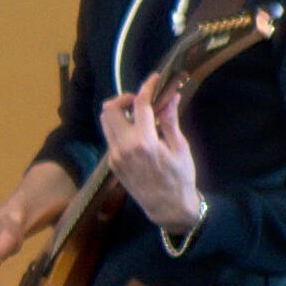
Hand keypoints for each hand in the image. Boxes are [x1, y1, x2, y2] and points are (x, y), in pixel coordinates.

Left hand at [100, 75, 204, 239]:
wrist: (167, 207)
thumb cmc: (180, 177)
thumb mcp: (180, 147)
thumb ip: (170, 120)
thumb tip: (170, 96)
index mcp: (144, 141)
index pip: (139, 105)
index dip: (146, 87)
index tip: (154, 78)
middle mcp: (123, 147)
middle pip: (109, 109)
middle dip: (124, 98)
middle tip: (141, 101)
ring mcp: (114, 155)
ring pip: (105, 122)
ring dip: (118, 112)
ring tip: (138, 114)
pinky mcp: (111, 163)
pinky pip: (110, 137)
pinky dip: (119, 127)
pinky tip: (136, 131)